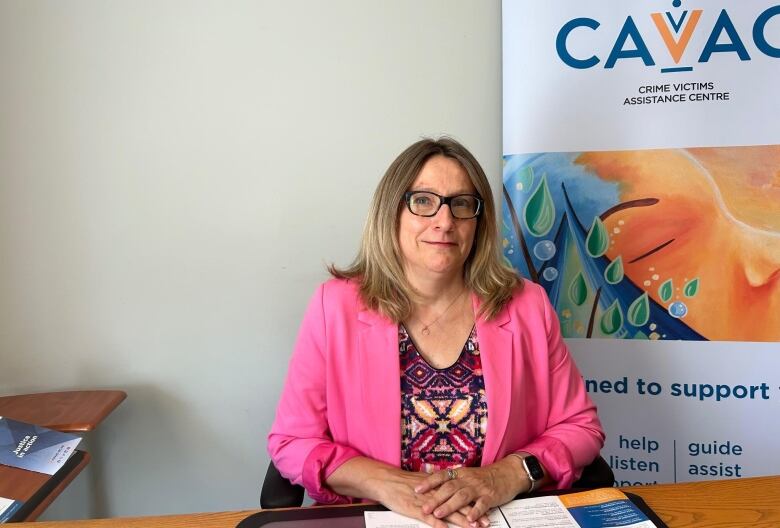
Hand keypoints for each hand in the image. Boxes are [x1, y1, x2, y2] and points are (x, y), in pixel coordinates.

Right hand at [371, 468, 489, 527]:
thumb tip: (447, 487)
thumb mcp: (423, 481)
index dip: (472, 503)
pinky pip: (428, 518)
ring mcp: (425, 502)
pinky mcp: (414, 509)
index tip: (485, 510)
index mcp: (437, 486)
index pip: (459, 495)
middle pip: (457, 505)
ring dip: (460, 521)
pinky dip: (437, 524)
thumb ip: (436, 485)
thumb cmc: (402, 482)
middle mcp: (435, 493)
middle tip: (485, 522)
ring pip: (446, 512)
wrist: (385, 480)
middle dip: (472, 514)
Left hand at [414, 458, 527, 524]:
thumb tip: (433, 486)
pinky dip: (475, 512)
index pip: (441, 476)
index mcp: (460, 474)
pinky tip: (469, 519)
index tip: (416, 489)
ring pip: (462, 496)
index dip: (429, 482)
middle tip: (424, 508)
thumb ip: (452, 480)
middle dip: (435, 498)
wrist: (507, 474)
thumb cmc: (484, 477)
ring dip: (450, 505)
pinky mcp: (490, 497)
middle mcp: (468, 479)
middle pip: (449, 488)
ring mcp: (479, 488)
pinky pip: (482, 504)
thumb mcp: (467, 475)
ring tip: (439, 514)